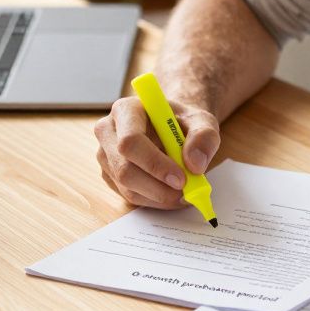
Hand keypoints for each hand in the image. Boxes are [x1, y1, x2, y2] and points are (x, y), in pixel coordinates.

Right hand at [93, 95, 220, 208]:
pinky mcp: (110, 175)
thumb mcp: (202, 121)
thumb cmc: (182, 122)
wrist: (172, 128)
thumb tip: (195, 164)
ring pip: (127, 187)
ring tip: (184, 192)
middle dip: (158, 187)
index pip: (130, 141)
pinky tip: (171, 192)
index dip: (155, 163)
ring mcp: (106, 155)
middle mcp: (108, 131)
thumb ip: (204, 137)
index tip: (181, 178)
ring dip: (159, 196)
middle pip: (124, 169)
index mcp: (126, 110)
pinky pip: (130, 196)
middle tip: (186, 192)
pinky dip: (155, 200)